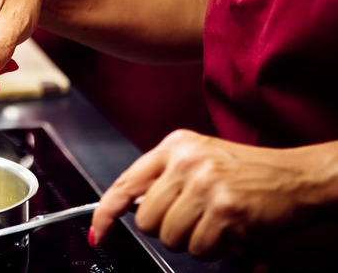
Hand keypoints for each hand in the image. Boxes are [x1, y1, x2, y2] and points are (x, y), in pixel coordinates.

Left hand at [90, 129, 336, 260]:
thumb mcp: (200, 159)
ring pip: (170, 237)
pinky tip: (228, 231)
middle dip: (166, 229)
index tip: (98, 232)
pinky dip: (212, 249)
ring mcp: (206, 184)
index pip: (125, 183)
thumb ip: (163, 177)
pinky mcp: (225, 210)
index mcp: (175, 146)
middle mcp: (187, 161)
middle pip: (146, 220)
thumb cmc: (249, 172)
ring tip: (213, 222)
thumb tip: (127, 207)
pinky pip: (198, 248)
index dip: (105, 213)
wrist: (298, 176)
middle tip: (193, 219)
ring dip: (191, 240)